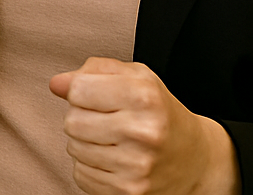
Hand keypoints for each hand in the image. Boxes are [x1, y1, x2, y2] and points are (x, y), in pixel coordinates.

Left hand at [50, 58, 239, 194]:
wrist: (196, 160)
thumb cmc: (161, 113)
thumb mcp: (137, 77)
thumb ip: (94, 71)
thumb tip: (57, 84)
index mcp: (143, 96)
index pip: (78, 89)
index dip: (80, 90)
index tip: (94, 95)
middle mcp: (142, 131)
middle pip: (72, 121)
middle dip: (81, 117)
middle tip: (104, 119)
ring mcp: (136, 166)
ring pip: (74, 149)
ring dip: (85, 142)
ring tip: (111, 139)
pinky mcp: (128, 191)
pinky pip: (81, 175)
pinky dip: (90, 166)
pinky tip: (112, 159)